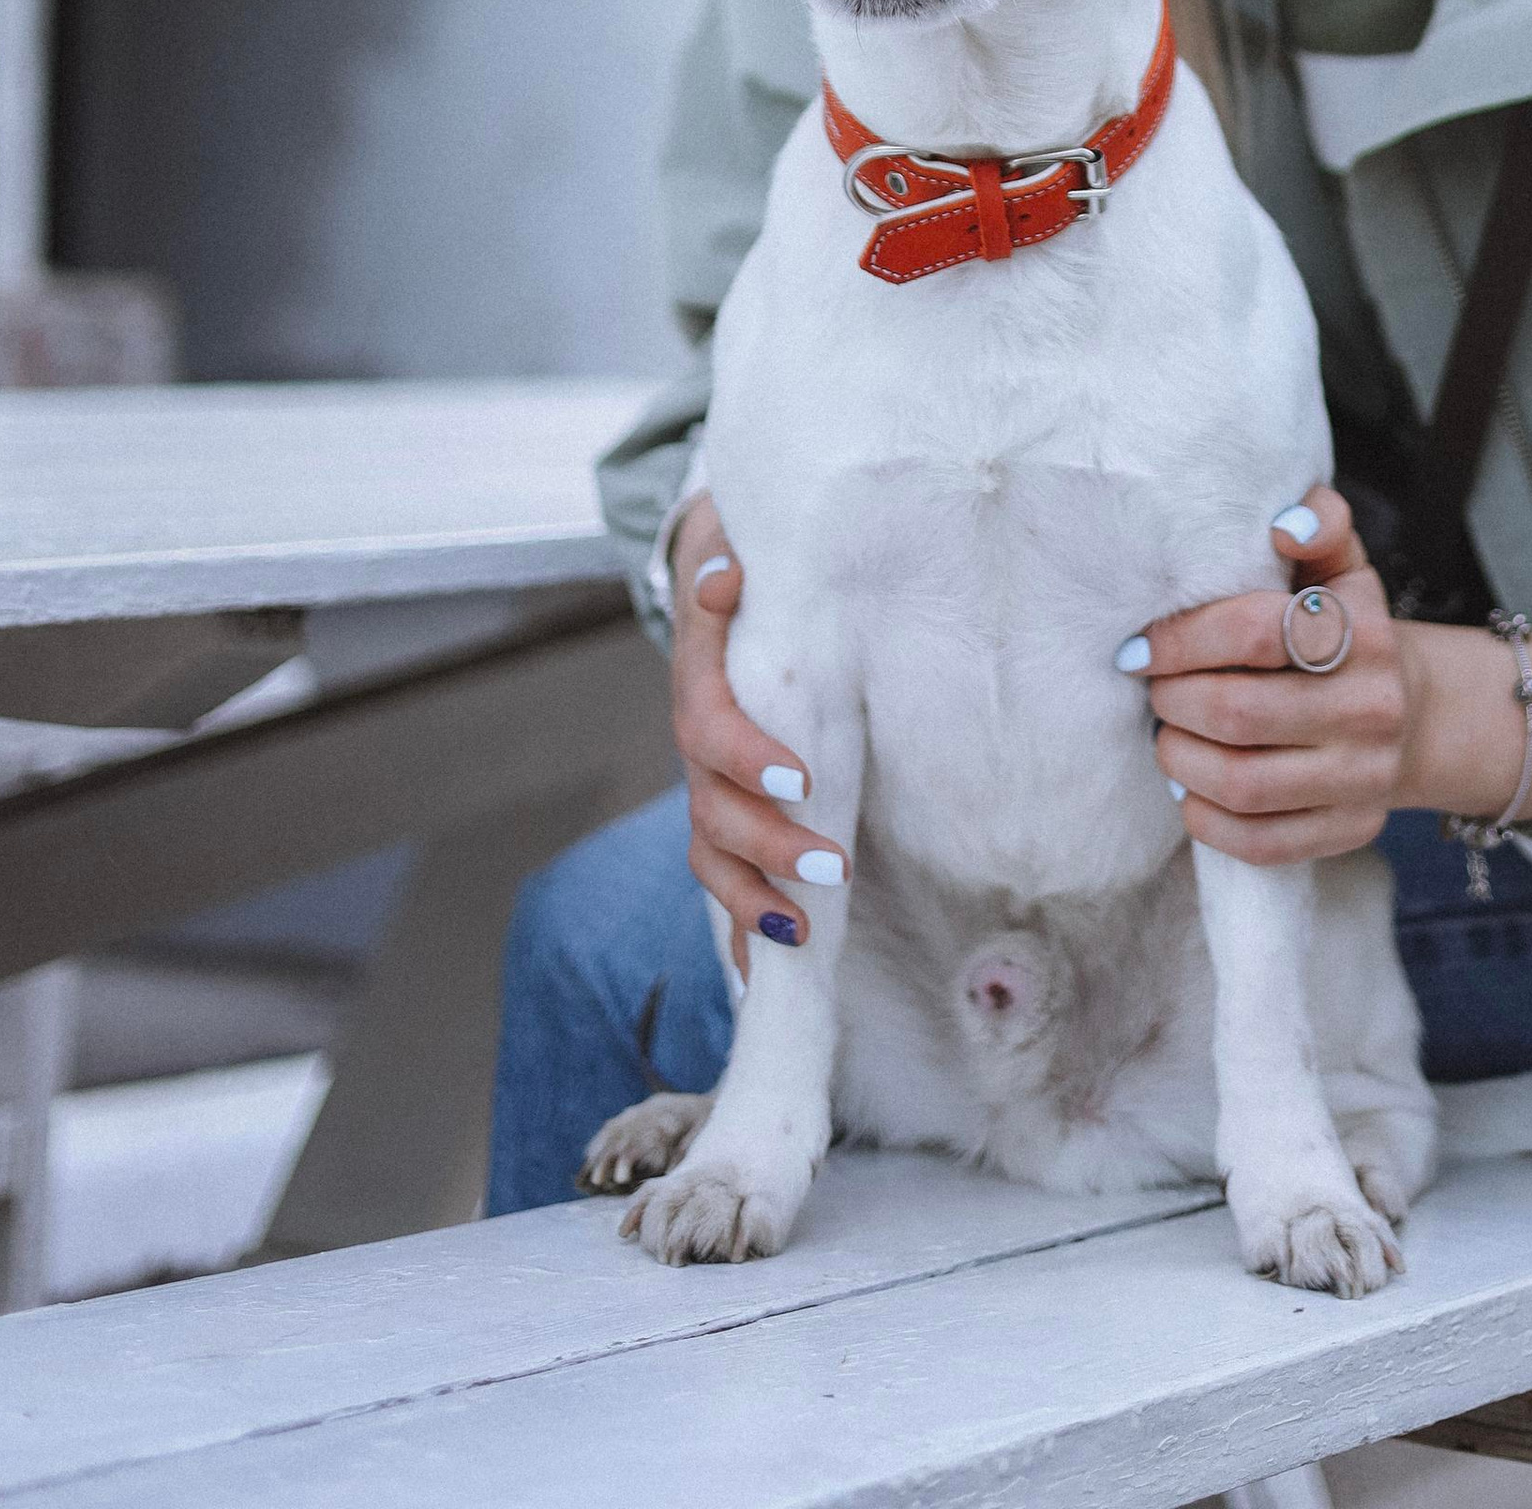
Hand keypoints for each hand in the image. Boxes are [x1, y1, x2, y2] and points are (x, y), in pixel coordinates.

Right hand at [668, 498, 848, 948]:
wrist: (717, 577)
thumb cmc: (740, 571)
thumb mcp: (729, 552)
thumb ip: (723, 567)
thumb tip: (724, 576)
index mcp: (699, 690)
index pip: (711, 731)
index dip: (748, 759)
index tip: (800, 778)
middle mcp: (697, 753)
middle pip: (715, 814)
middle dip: (770, 848)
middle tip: (833, 865)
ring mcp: (710, 792)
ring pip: (714, 860)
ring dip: (752, 902)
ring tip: (801, 934)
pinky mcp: (730, 817)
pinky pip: (727, 880)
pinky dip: (741, 931)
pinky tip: (762, 979)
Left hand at [1126, 488, 1531, 864]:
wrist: (1417, 715)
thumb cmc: (1350, 629)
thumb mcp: (1343, 568)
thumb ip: (1319, 524)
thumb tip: (1284, 522)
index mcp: (1365, 632)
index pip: (1256, 631)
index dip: (1182, 639)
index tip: (1141, 648)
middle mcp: (1372, 707)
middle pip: (1238, 712)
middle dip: (1173, 700)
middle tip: (1154, 690)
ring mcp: (1363, 778)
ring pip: (1243, 783)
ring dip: (1180, 759)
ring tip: (1167, 735)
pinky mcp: (1349, 830)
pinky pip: (1260, 842)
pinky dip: (1207, 818)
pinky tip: (1191, 788)